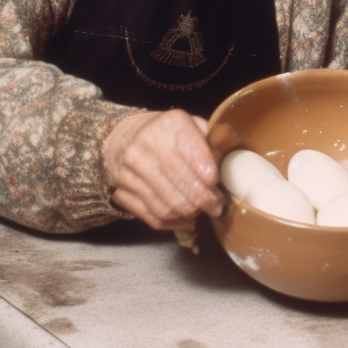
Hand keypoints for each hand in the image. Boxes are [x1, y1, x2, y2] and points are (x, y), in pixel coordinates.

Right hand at [103, 109, 223, 229]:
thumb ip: (209, 142)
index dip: (209, 174)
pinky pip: (151, 215)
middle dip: (203, 200)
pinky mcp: (120, 190)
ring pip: (166, 205)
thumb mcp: (190, 124)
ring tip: (200, 211)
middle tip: (216, 207)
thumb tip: (226, 170)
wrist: (122, 137)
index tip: (218, 186)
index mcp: (170, 124)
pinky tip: (183, 219)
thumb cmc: (167, 133)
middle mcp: (146, 145)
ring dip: (188, 214)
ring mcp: (130, 170)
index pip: (193, 153)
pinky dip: (171, 222)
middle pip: (181, 183)